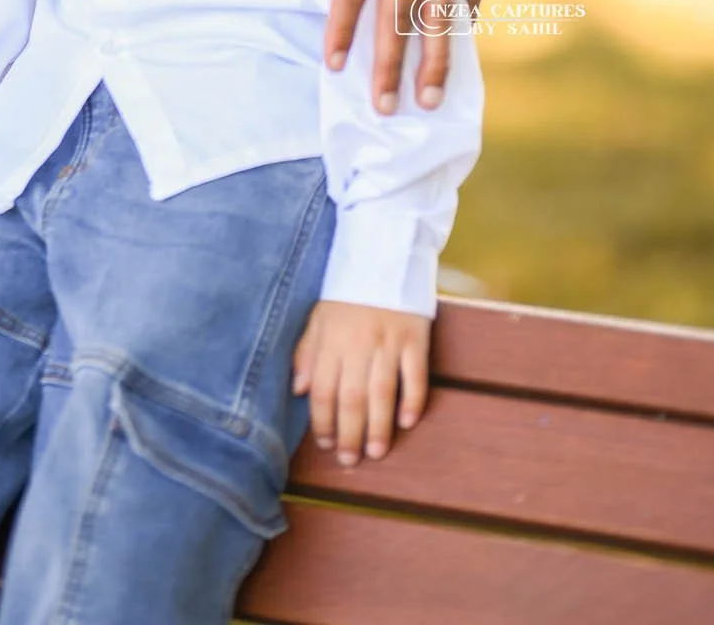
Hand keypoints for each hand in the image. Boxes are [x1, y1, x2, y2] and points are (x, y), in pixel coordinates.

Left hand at [292, 299, 430, 465]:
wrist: (382, 253)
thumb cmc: (346, 291)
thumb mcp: (318, 316)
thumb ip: (307, 353)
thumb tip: (299, 390)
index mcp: (331, 340)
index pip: (323, 390)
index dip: (323, 421)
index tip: (325, 443)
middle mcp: (358, 344)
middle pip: (352, 398)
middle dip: (349, 434)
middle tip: (349, 460)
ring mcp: (388, 341)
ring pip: (382, 392)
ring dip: (378, 427)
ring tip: (376, 453)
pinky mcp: (415, 337)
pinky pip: (415, 375)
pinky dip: (411, 400)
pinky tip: (407, 422)